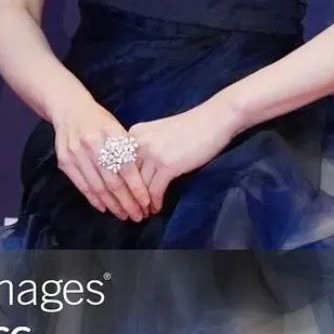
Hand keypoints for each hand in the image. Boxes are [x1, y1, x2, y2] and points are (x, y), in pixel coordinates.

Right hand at [51, 89, 152, 221]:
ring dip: (112, 204)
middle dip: (127, 202)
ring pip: (97, 187)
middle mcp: (93, 143)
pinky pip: (82, 185)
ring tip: (123, 215)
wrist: (69, 109)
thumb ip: (127, 150)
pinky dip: (94, 199)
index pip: (127, 167)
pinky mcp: (65, 160)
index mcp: (111, 133)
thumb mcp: (117, 128)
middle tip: (137, 215)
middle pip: (113, 181)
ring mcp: (76, 153)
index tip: (146, 203)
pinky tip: (104, 207)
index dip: (137, 188)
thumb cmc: (99, 121)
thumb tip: (144, 181)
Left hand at [129, 98, 241, 213]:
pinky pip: (155, 190)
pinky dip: (155, 202)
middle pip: (127, 176)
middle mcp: (139, 142)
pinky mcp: (167, 165)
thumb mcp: (158, 133)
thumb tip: (135, 173)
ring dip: (141, 203)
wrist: (212, 120)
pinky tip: (157, 208)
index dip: (121, 183)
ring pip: (140, 186)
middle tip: (130, 210)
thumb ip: (144, 148)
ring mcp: (153, 153)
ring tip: (143, 213)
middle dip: (128, 196)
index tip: (122, 196)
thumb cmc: (189, 128)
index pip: (120, 163)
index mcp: (134, 133)